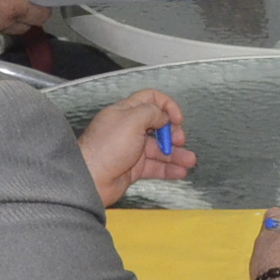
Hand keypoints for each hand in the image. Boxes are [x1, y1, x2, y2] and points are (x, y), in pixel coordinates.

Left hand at [78, 90, 190, 206]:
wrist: (90, 180)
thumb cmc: (106, 148)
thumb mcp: (132, 120)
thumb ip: (152, 113)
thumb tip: (164, 116)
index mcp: (125, 112)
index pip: (150, 100)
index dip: (167, 106)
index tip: (177, 119)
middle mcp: (128, 129)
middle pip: (157, 125)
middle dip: (172, 132)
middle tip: (180, 141)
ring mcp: (131, 149)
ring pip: (159, 148)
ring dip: (176, 153)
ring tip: (190, 161)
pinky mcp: (133, 168)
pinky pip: (155, 166)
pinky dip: (169, 168)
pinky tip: (180, 172)